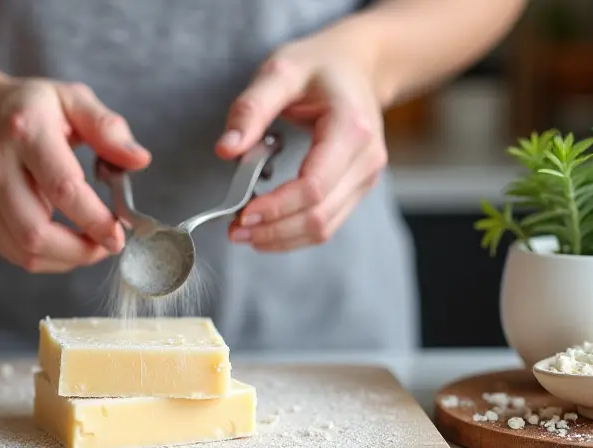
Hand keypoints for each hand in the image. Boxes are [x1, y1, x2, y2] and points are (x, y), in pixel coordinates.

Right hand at [0, 78, 150, 271]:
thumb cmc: (29, 106)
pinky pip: (13, 252)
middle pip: (37, 230)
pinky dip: (46, 258)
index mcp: (25, 130)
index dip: (95, 219)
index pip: (63, 187)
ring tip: (90, 246)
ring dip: (65, 259)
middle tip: (109, 245)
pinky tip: (65, 245)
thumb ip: (107, 128)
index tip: (120, 233)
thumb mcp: (72, 99)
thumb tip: (140, 160)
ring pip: (24, 249)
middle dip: (81, 250)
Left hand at [216, 33, 387, 251]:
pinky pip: (327, 222)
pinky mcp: (355, 187)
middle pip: (319, 215)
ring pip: (324, 227)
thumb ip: (251, 109)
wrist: (357, 65)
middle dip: (274, 230)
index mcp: (350, 128)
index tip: (242, 214)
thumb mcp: (280, 71)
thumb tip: (226, 149)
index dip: (277, 208)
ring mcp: (364, 176)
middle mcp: (366, 158)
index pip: (314, 186)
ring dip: (282, 238)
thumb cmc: (319, 65)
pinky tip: (266, 227)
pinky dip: (294, 232)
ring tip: (244, 233)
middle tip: (234, 231)